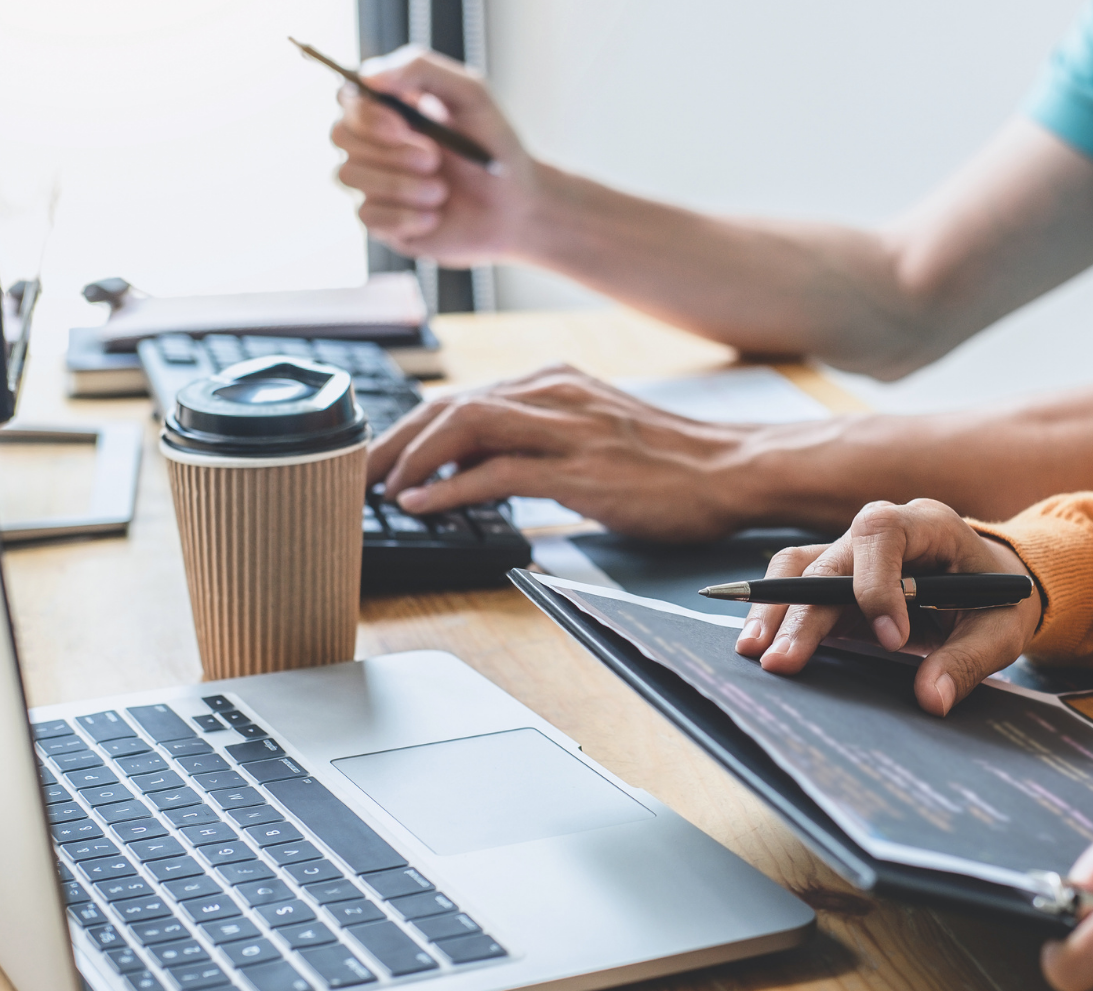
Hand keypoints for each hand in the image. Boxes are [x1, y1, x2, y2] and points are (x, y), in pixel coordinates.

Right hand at [330, 46, 535, 263]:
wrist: (516, 207)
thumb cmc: (494, 147)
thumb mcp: (470, 94)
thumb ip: (421, 68)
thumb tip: (368, 75)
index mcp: (390, 107)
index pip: (347, 98)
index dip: (366, 112)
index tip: (402, 125)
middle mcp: (374, 142)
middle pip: (339, 135)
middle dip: (390, 151)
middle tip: (434, 160)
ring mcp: (373, 182)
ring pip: (348, 175)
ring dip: (400, 184)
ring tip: (442, 189)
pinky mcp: (380, 221)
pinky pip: (367, 216)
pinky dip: (405, 215)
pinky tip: (436, 215)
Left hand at [368, 364, 759, 541]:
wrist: (733, 470)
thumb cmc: (670, 463)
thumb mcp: (594, 432)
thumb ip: (534, 439)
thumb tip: (469, 466)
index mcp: (555, 383)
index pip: (463, 398)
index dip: (411, 430)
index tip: (380, 460)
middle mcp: (554, 395)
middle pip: (450, 407)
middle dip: (395, 443)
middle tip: (360, 478)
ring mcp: (567, 429)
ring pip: (464, 427)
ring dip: (411, 460)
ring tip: (382, 491)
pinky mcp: (581, 469)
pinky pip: (496, 471)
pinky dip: (450, 488)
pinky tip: (423, 505)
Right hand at [735, 499, 1041, 715]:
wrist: (991, 586)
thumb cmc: (999, 599)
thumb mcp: (1001, 630)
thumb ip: (969, 660)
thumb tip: (931, 699)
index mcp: (927, 524)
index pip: (883, 533)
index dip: (876, 582)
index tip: (892, 639)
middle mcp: (880, 532)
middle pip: (829, 559)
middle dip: (804, 612)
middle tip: (784, 662)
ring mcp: (851, 555)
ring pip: (798, 568)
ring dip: (774, 610)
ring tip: (753, 652)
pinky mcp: (835, 581)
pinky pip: (794, 588)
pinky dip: (775, 615)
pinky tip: (759, 646)